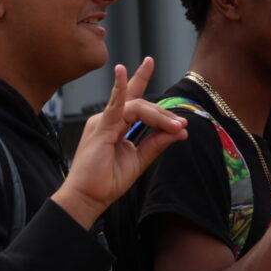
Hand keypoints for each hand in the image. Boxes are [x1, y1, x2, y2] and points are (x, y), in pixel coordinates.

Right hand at [52, 59, 182, 228]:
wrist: (88, 198)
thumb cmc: (106, 181)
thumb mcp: (140, 160)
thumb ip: (157, 143)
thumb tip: (180, 131)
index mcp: (116, 125)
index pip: (135, 101)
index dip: (147, 87)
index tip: (161, 83)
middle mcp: (108, 119)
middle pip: (141, 105)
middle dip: (163, 114)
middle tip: (181, 125)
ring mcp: (103, 122)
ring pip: (135, 107)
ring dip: (158, 115)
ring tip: (175, 124)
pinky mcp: (100, 128)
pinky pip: (113, 106)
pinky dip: (119, 88)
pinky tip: (121, 73)